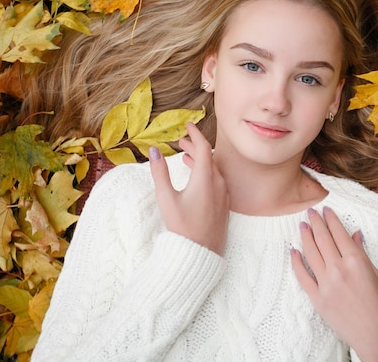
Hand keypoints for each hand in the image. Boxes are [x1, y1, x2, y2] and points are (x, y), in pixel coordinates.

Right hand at [149, 122, 229, 254]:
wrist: (201, 253)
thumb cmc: (182, 227)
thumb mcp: (166, 198)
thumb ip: (159, 172)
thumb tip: (153, 150)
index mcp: (206, 178)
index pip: (203, 147)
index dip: (195, 134)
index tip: (187, 125)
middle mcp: (218, 183)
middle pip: (209, 157)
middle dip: (195, 146)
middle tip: (181, 141)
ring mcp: (223, 194)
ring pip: (213, 169)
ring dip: (200, 160)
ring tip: (185, 156)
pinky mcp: (224, 204)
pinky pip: (217, 180)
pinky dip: (206, 172)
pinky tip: (196, 176)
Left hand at [290, 207, 377, 361]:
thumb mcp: (376, 274)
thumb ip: (361, 253)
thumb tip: (354, 234)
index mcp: (357, 261)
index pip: (339, 234)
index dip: (331, 220)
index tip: (326, 210)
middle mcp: (339, 269)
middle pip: (323, 239)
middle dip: (316, 223)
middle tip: (310, 211)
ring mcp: (326, 284)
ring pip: (311, 253)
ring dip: (305, 237)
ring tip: (302, 225)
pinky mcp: (317, 299)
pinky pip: (302, 276)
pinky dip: (296, 262)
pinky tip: (293, 251)